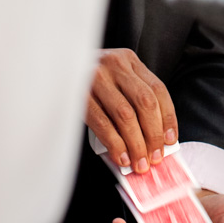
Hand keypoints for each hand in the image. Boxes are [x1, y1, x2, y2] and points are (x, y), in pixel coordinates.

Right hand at [86, 49, 177, 173]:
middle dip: (153, 135)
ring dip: (135, 144)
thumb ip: (134, 98)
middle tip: (154, 158)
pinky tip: (120, 157)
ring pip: (125, 115)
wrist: (53, 65)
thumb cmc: (90, 79)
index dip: (168, 118)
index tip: (170, 141)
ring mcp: (95, 77)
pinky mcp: (78, 93)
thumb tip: (155, 138)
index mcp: (129, 60)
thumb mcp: (116, 78)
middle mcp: (114, 65)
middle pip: (145, 103)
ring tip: (139, 162)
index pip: (158, 90)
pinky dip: (114, 143)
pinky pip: (102, 122)